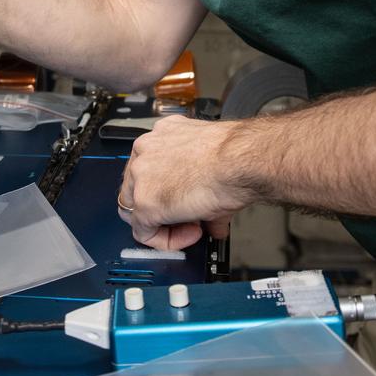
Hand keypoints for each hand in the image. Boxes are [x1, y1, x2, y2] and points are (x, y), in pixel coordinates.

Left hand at [117, 116, 251, 250]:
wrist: (239, 161)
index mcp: (162, 135)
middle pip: (137, 188)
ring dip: (163, 225)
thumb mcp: (211, 163)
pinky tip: (191, 234)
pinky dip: (166, 240)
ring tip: (193, 227)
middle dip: (163, 208)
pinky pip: (144, 232)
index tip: (188, 202)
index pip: (149, 170)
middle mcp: (145, 150)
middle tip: (190, 217)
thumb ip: (199, 185)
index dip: (170, 192)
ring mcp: (140, 175)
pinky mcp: (144, 202)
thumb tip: (209, 208)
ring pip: (135, 210)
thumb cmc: (234, 155)